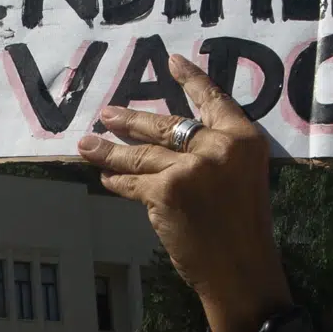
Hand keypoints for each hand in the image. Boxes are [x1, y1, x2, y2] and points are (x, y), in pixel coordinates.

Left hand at [76, 54, 288, 331]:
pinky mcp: (166, 190)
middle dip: (131, 120)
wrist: (241, 271)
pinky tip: (105, 178)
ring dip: (109, 150)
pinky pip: (133, 182)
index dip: (190, 80)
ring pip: (141, 153)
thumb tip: (167, 139)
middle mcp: (219, 147)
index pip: (212, 100)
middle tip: (108, 114)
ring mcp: (191, 168)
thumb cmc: (242, 230)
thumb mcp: (242, 179)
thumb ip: (216, 154)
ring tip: (87, 144)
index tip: (170, 60)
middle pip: (166, 125)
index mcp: (245, 140)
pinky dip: (117, 182)